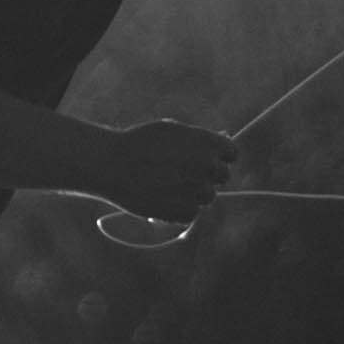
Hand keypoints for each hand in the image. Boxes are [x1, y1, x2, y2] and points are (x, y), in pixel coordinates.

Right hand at [89, 120, 239, 224]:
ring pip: (208, 197)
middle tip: (184, 174)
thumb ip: (198, 138)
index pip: (231, 154)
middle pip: (223, 177)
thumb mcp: (171, 131)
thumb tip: (222, 139)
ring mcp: (197, 190)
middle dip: (207, 176)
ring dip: (194, 193)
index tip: (208, 160)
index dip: (220, 157)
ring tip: (167, 185)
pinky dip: (181, 209)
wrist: (112, 165)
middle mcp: (207, 166)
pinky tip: (162, 198)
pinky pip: (193, 213)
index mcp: (207, 143)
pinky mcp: (185, 211)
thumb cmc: (139, 143)